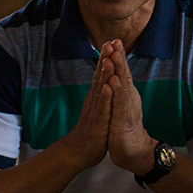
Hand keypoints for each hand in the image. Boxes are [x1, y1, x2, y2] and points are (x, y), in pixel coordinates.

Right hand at [56, 41, 113, 168]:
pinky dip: (105, 97)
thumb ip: (100, 93)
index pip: (102, 73)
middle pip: (100, 76)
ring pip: (101, 89)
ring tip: (109, 59)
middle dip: (105, 59)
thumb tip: (104, 79)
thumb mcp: (98, 107)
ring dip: (105, 74)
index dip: (106, 57)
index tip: (112, 42)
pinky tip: (108, 88)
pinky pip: (103, 108)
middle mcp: (95, 99)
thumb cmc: (92, 129)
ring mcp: (96, 109)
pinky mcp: (98, 122)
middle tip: (110, 42)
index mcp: (97, 95)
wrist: (80, 150)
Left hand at [103, 40, 157, 174]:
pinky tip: (113, 81)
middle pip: (124, 74)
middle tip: (116, 40)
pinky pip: (119, 103)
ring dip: (119, 70)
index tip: (113, 40)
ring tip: (115, 55)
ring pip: (122, 85)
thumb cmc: (123, 128)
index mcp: (126, 94)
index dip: (118, 57)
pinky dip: (116, 91)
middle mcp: (129, 98)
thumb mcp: (120, 106)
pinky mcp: (122, 119)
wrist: (132, 150)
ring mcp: (126, 108)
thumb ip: (120, 92)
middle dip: (120, 57)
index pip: (122, 72)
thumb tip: (117, 77)